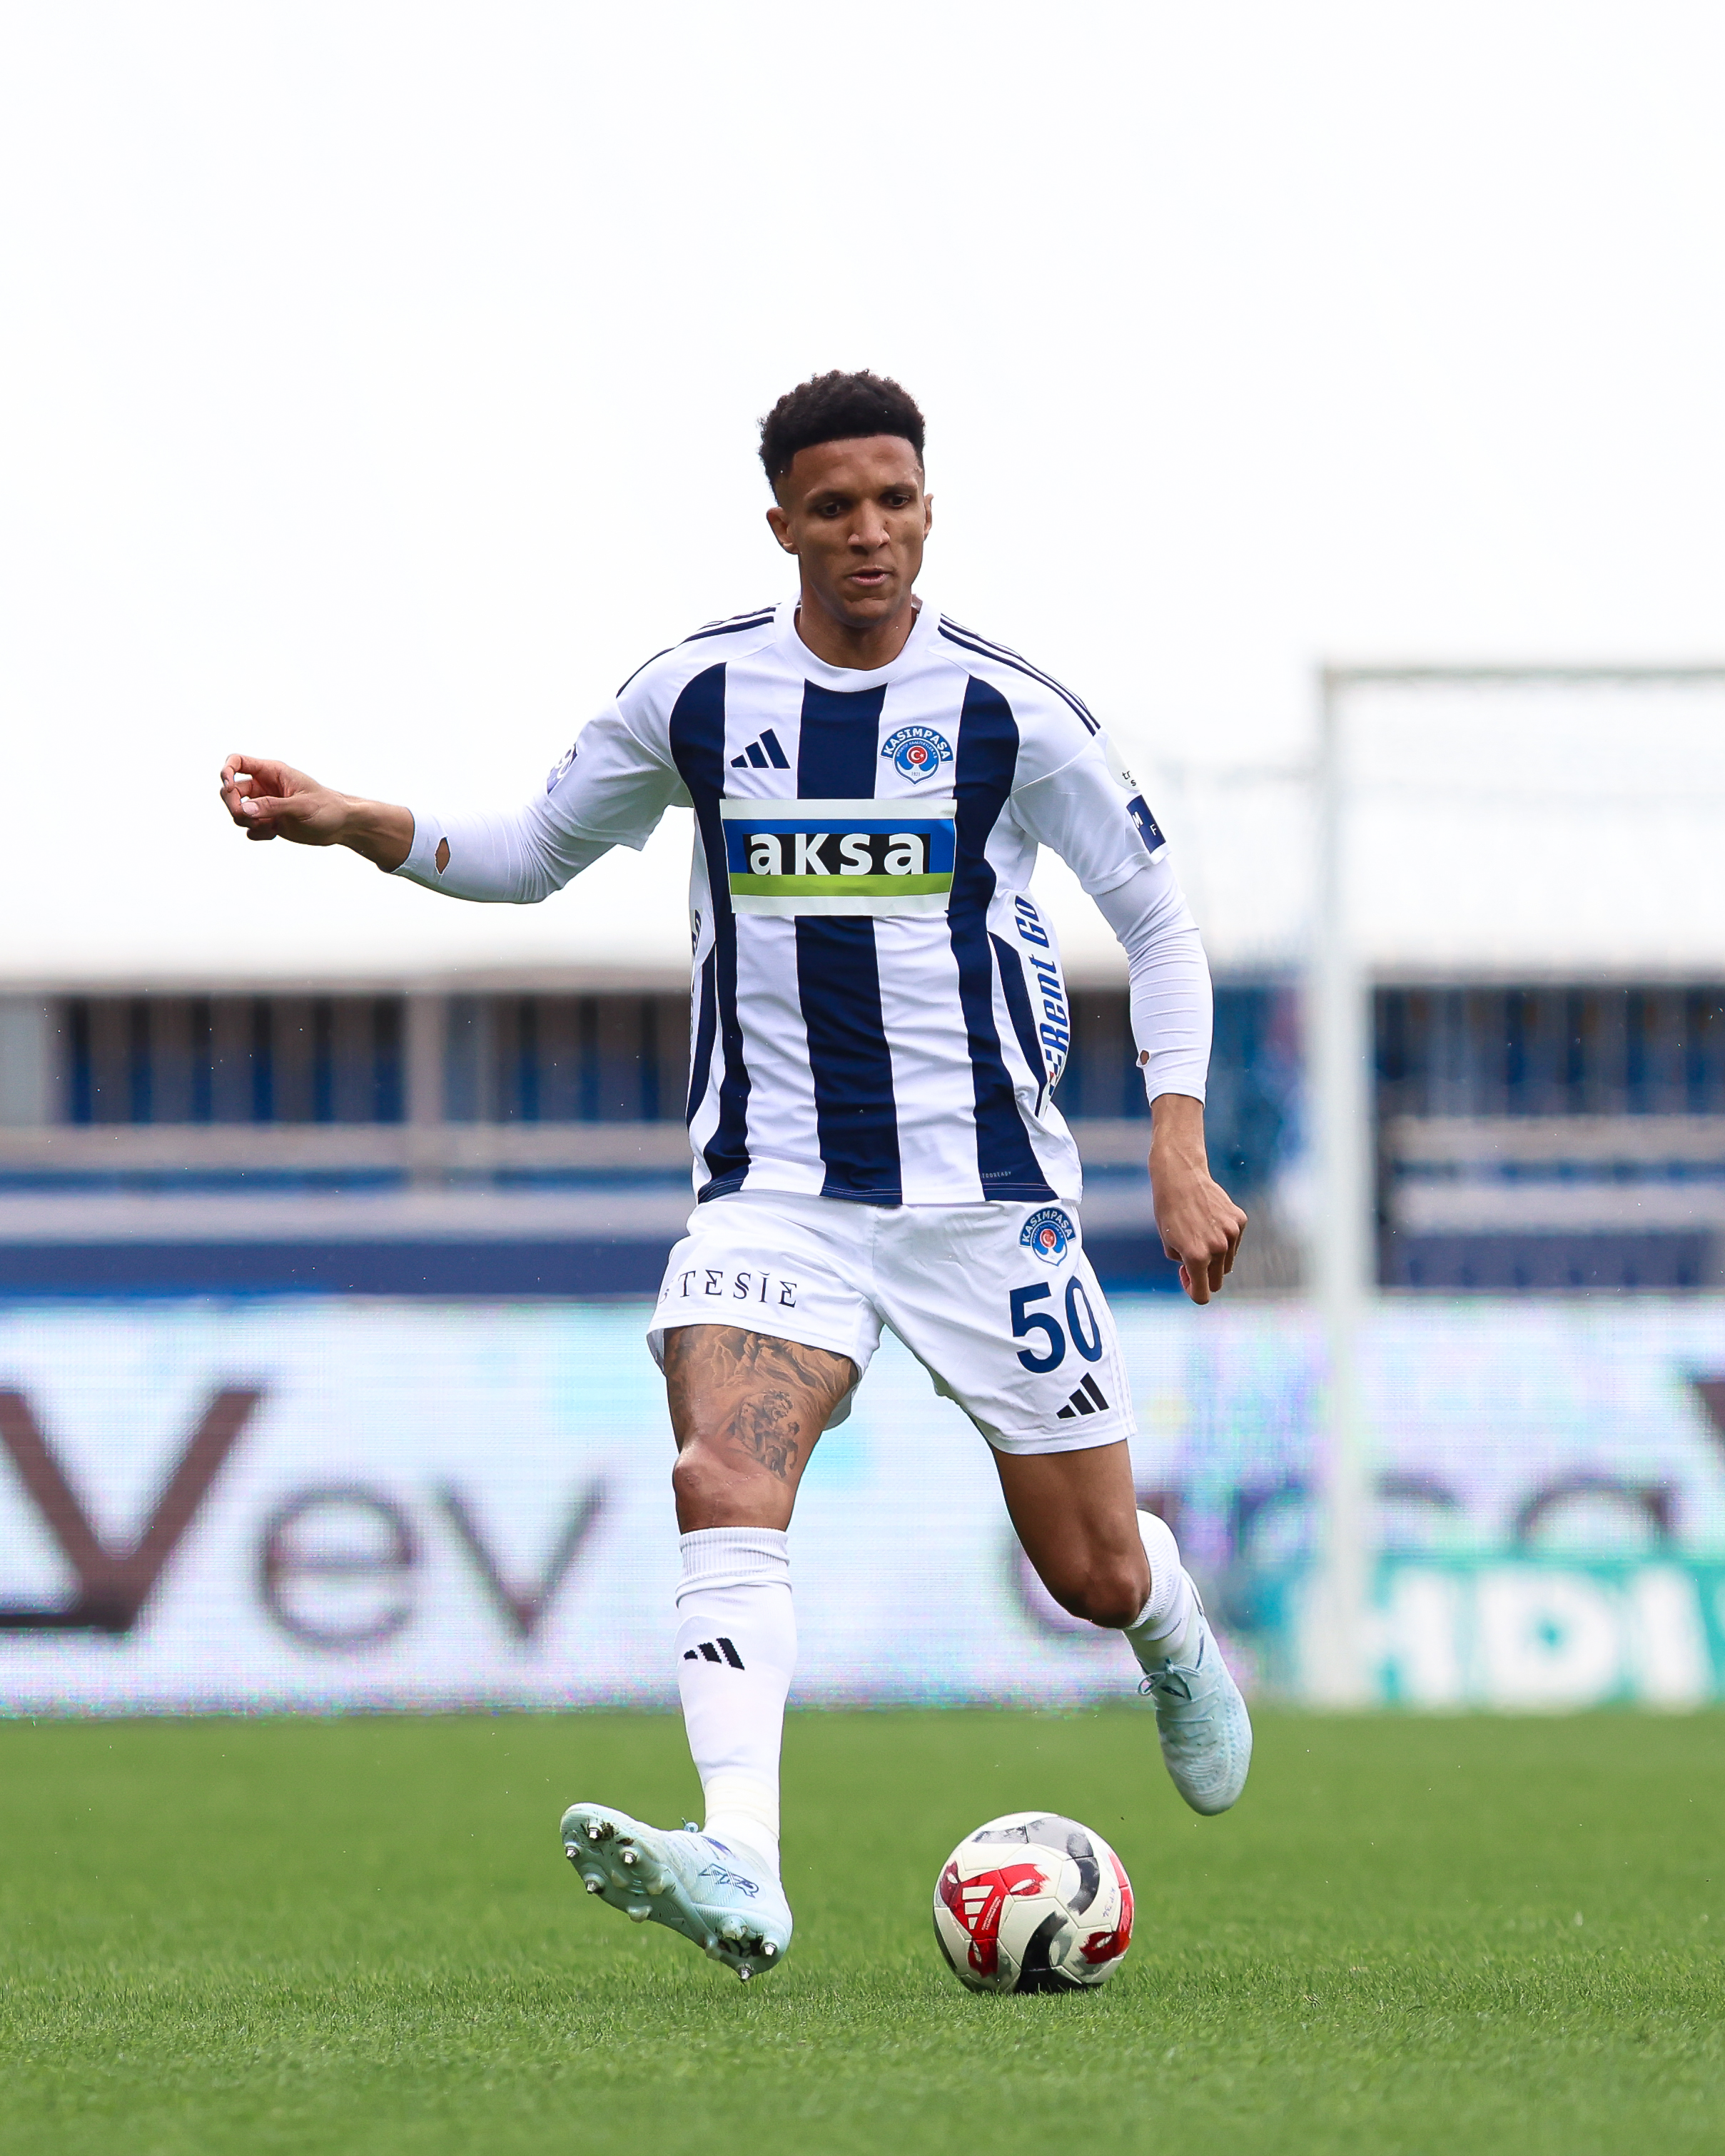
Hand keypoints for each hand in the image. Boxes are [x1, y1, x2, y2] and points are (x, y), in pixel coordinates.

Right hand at [218, 755, 413, 869]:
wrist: (343, 826)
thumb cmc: (328, 808)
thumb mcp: (301, 806)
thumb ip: (272, 806)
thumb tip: (243, 809)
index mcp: (272, 772)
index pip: (238, 762)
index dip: (226, 772)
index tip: (228, 786)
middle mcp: (265, 786)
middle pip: (231, 791)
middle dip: (234, 805)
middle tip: (247, 817)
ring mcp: (266, 804)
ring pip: (238, 812)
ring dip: (246, 822)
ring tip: (269, 826)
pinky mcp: (269, 821)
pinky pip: (250, 829)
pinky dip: (257, 833)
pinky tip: (275, 833)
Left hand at [1146, 1093, 1247, 1304]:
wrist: (1181, 1177)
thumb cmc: (1169, 1211)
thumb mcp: (1168, 1244)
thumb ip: (1184, 1264)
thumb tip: (1198, 1273)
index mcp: (1197, 1257)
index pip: (1203, 1295)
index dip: (1193, 1291)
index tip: (1186, 1278)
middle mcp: (1218, 1248)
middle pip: (1217, 1281)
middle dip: (1204, 1276)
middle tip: (1190, 1260)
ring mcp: (1232, 1234)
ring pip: (1227, 1263)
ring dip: (1215, 1259)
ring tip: (1199, 1237)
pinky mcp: (1240, 1221)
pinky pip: (1234, 1243)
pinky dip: (1224, 1239)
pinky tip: (1209, 1222)